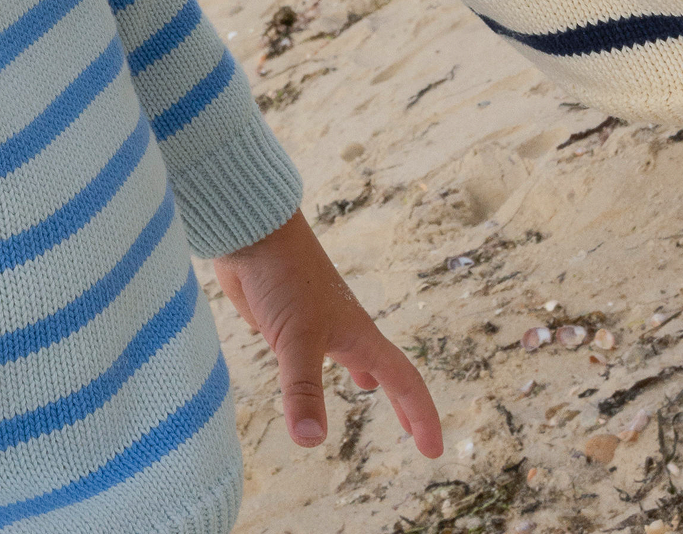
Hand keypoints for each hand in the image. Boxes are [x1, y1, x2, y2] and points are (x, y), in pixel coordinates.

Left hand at [212, 211, 442, 457]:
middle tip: (412, 430)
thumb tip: (310, 440)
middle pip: (381, 368)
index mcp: (357, 334)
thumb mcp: (295, 338)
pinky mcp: (282, 316)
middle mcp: (341, 328)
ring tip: (365, 387)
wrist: (250, 232)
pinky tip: (303, 364)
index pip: (403, 381)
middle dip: (400, 400)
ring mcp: (312, 320)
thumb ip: (303, 389)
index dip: (421, 415)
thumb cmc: (283, 276)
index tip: (432, 451)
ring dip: (361, 371)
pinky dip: (316, 362)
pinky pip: (307, 347)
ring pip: (345, 352)